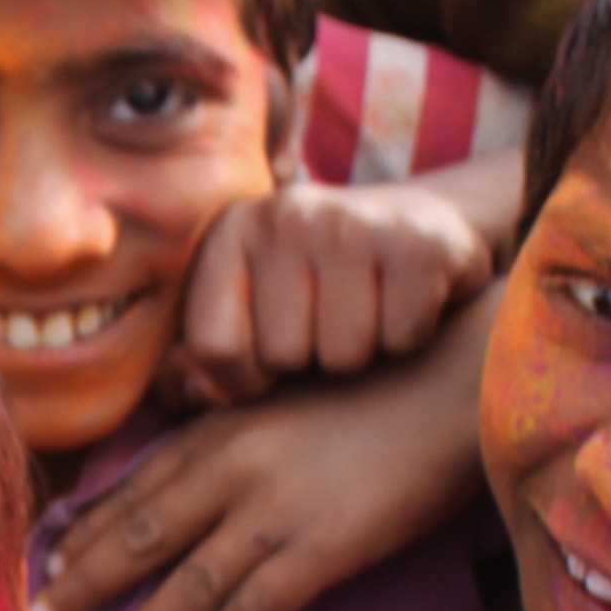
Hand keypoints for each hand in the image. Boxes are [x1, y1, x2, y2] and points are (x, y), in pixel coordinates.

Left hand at [33, 285, 493, 610]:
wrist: (454, 386)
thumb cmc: (375, 393)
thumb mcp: (283, 401)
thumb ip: (232, 437)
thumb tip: (184, 480)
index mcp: (222, 430)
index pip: (134, 488)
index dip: (86, 533)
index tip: (47, 567)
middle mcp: (234, 470)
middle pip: (139, 538)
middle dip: (84, 588)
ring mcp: (276, 511)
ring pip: (186, 585)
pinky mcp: (323, 548)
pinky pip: (256, 606)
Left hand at [162, 181, 491, 408]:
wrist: (420, 227)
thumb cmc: (321, 288)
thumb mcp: (253, 312)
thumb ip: (204, 359)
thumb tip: (190, 394)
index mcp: (231, 233)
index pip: (214, 347)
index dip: (246, 380)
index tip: (273, 366)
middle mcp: (285, 216)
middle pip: (284, 356)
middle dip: (311, 365)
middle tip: (331, 327)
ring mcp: (353, 222)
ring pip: (344, 355)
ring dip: (363, 355)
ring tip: (368, 316)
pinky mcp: (418, 241)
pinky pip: (402, 337)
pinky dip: (408, 339)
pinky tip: (406, 305)